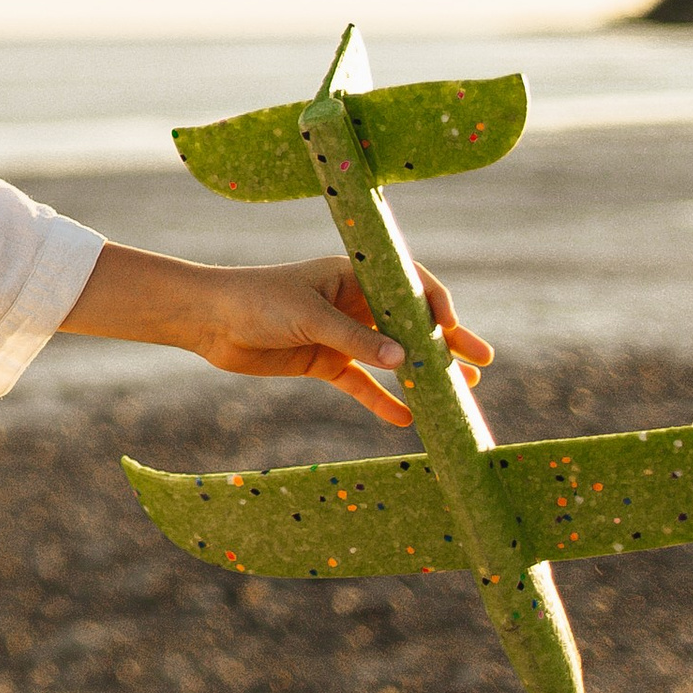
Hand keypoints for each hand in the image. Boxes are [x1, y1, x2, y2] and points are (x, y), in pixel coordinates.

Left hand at [188, 256, 492, 426]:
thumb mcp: (309, 317)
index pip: (406, 285)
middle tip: (482, 362)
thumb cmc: (257, 301)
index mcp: (351, 274)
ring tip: (460, 392)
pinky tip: (406, 419)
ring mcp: (339, 333)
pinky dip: (382, 400)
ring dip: (422, 372)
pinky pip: (361, 383)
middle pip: (407, 322)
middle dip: (445, 341)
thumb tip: (405, 360)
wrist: (209, 321)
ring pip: (391, 355)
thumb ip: (355, 339)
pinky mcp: (323, 361)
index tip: (455, 330)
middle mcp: (351, 301)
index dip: (436, 306)